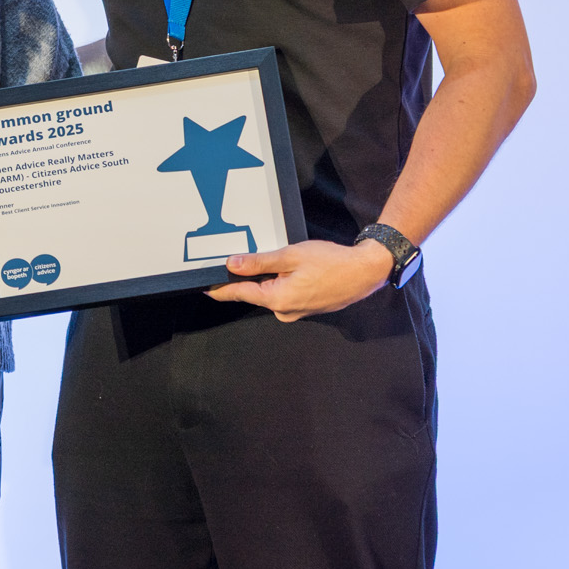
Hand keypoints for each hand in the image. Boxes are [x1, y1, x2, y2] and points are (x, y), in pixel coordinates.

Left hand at [207, 238, 393, 321]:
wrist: (364, 272)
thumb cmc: (331, 262)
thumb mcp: (291, 256)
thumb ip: (259, 261)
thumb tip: (232, 264)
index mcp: (278, 299)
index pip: (239, 294)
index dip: (220, 289)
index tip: (204, 287)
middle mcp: (284, 311)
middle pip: (254, 294)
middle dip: (244, 280)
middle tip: (232, 264)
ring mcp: (296, 312)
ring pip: (270, 294)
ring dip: (265, 280)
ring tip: (268, 263)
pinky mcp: (305, 309)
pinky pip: (284, 296)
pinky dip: (279, 284)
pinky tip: (285, 271)